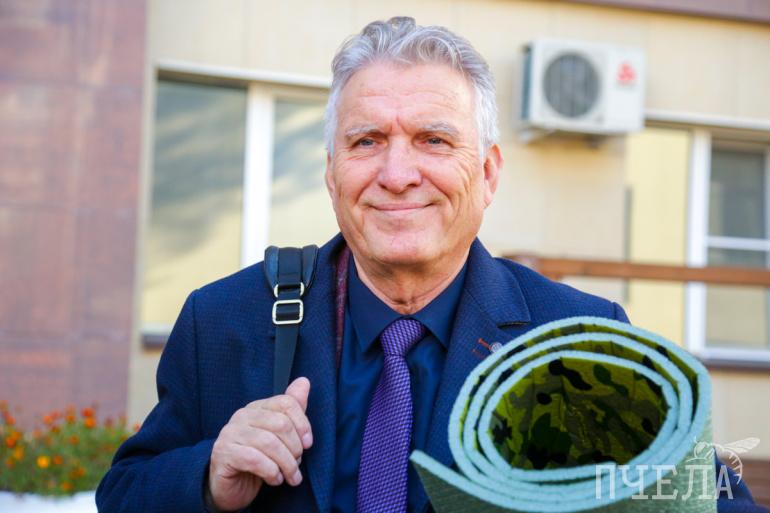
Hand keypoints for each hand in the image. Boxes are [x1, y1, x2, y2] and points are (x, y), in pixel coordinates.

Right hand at [207, 377, 312, 511]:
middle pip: (281, 423)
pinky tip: (275, 480)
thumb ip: (291, 410)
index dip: (303, 423)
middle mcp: (242, 416)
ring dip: (287, 464)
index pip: (286, 403)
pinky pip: (254, 459)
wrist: (230, 487)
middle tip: (297, 464)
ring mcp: (230, 433)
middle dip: (295, 448)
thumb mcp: (278, 436)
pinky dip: (271, 472)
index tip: (308, 444)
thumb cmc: (257, 461)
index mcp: (257, 408)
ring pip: (269, 443)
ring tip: (291, 477)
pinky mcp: (223, 453)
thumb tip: (304, 381)